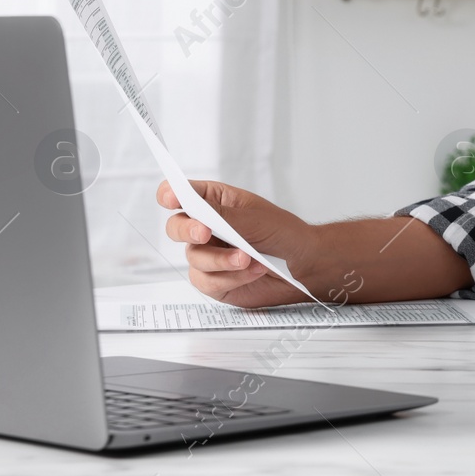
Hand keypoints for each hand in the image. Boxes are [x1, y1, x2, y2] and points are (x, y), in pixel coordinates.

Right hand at [158, 180, 316, 308]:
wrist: (303, 264)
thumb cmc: (283, 232)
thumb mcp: (255, 218)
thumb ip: (223, 215)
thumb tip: (195, 206)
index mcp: (215, 202)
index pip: (182, 194)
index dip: (171, 194)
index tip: (172, 198)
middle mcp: (206, 227)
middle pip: (176, 227)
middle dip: (188, 230)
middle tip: (205, 233)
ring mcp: (208, 255)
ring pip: (193, 258)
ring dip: (222, 260)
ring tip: (248, 258)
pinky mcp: (214, 280)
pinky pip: (206, 281)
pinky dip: (231, 277)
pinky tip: (253, 270)